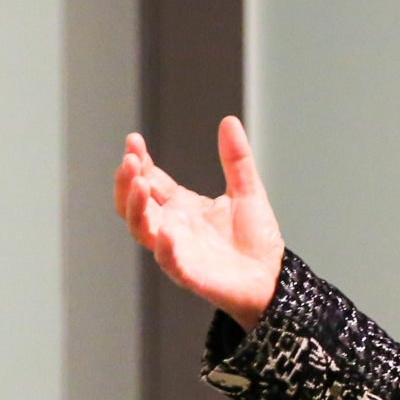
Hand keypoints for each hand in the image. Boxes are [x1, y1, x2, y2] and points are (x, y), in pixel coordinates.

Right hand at [113, 116, 285, 328]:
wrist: (272, 279)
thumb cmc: (255, 240)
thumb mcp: (248, 191)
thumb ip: (237, 159)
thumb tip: (229, 120)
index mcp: (182, 206)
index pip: (150, 181)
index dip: (139, 161)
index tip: (134, 140)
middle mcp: (172, 227)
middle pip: (134, 203)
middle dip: (127, 180)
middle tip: (129, 159)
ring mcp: (177, 250)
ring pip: (142, 229)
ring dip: (136, 206)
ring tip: (138, 182)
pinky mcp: (189, 274)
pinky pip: (169, 261)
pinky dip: (165, 247)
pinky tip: (166, 230)